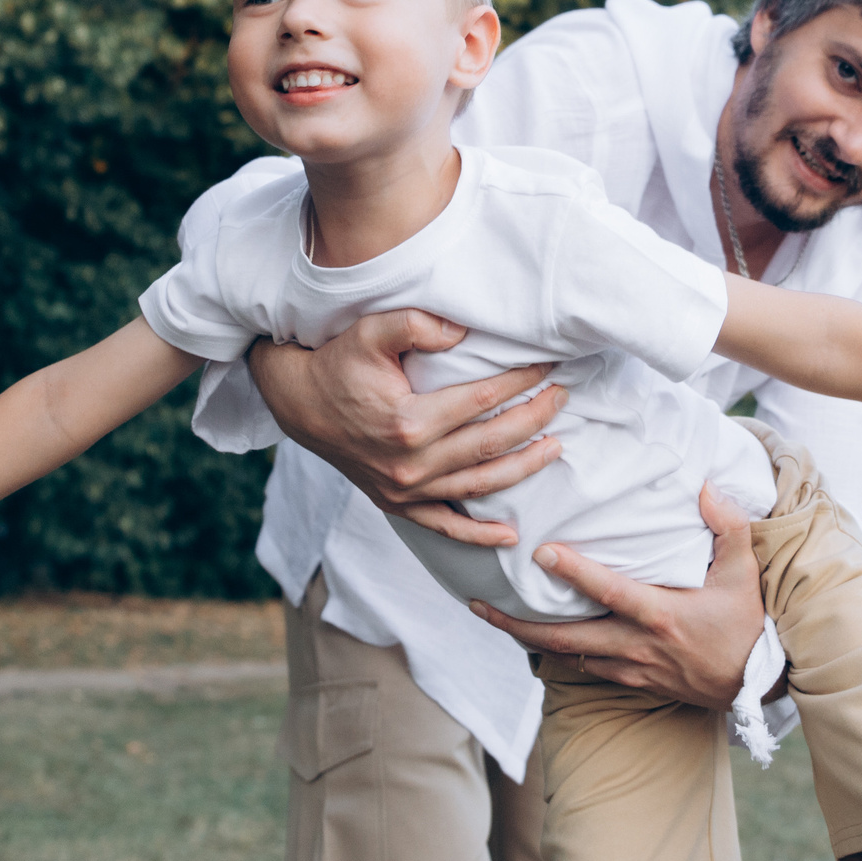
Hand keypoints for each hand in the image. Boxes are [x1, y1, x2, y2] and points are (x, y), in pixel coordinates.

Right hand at [248, 309, 567, 547]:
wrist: (299, 403)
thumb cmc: (338, 363)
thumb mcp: (370, 332)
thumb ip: (416, 325)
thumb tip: (463, 331)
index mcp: (407, 422)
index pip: (481, 401)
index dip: (519, 382)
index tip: (544, 365)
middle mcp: (409, 463)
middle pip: (489, 443)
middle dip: (534, 419)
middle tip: (562, 398)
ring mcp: (404, 489)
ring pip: (478, 484)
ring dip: (523, 467)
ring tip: (556, 447)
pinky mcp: (397, 504)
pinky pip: (444, 525)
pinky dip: (478, 534)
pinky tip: (510, 535)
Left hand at [466, 484, 768, 709]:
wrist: (758, 683)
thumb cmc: (749, 623)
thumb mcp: (746, 571)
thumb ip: (727, 525)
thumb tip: (704, 485)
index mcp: (661, 614)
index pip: (608, 591)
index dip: (574, 573)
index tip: (540, 554)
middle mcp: (637, 645)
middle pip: (565, 637)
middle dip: (518, 623)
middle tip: (479, 605)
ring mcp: (632, 668)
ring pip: (568, 657)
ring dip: (529, 639)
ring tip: (493, 619)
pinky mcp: (633, 682)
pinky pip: (584, 670)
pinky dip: (556, 655)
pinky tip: (535, 639)